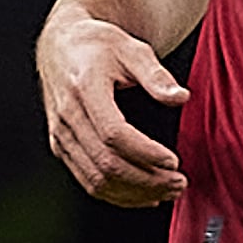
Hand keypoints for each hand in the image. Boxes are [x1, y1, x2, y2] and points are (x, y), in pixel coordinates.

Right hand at [40, 10, 185, 206]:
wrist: (61, 46)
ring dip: (135, 193)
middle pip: (106, 164)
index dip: (145, 153)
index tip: (173, 161)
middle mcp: (67, 116)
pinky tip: (144, 196)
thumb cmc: (97, 46)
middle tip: (179, 183)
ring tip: (167, 191)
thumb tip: (180, 96)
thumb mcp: (131, 48)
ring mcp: (62, 135)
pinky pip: (88, 181)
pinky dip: (118, 195)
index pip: (114, 133)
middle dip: (147, 180)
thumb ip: (156, 75)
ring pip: (96, 180)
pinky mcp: (61, 147)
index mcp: (84, 89)